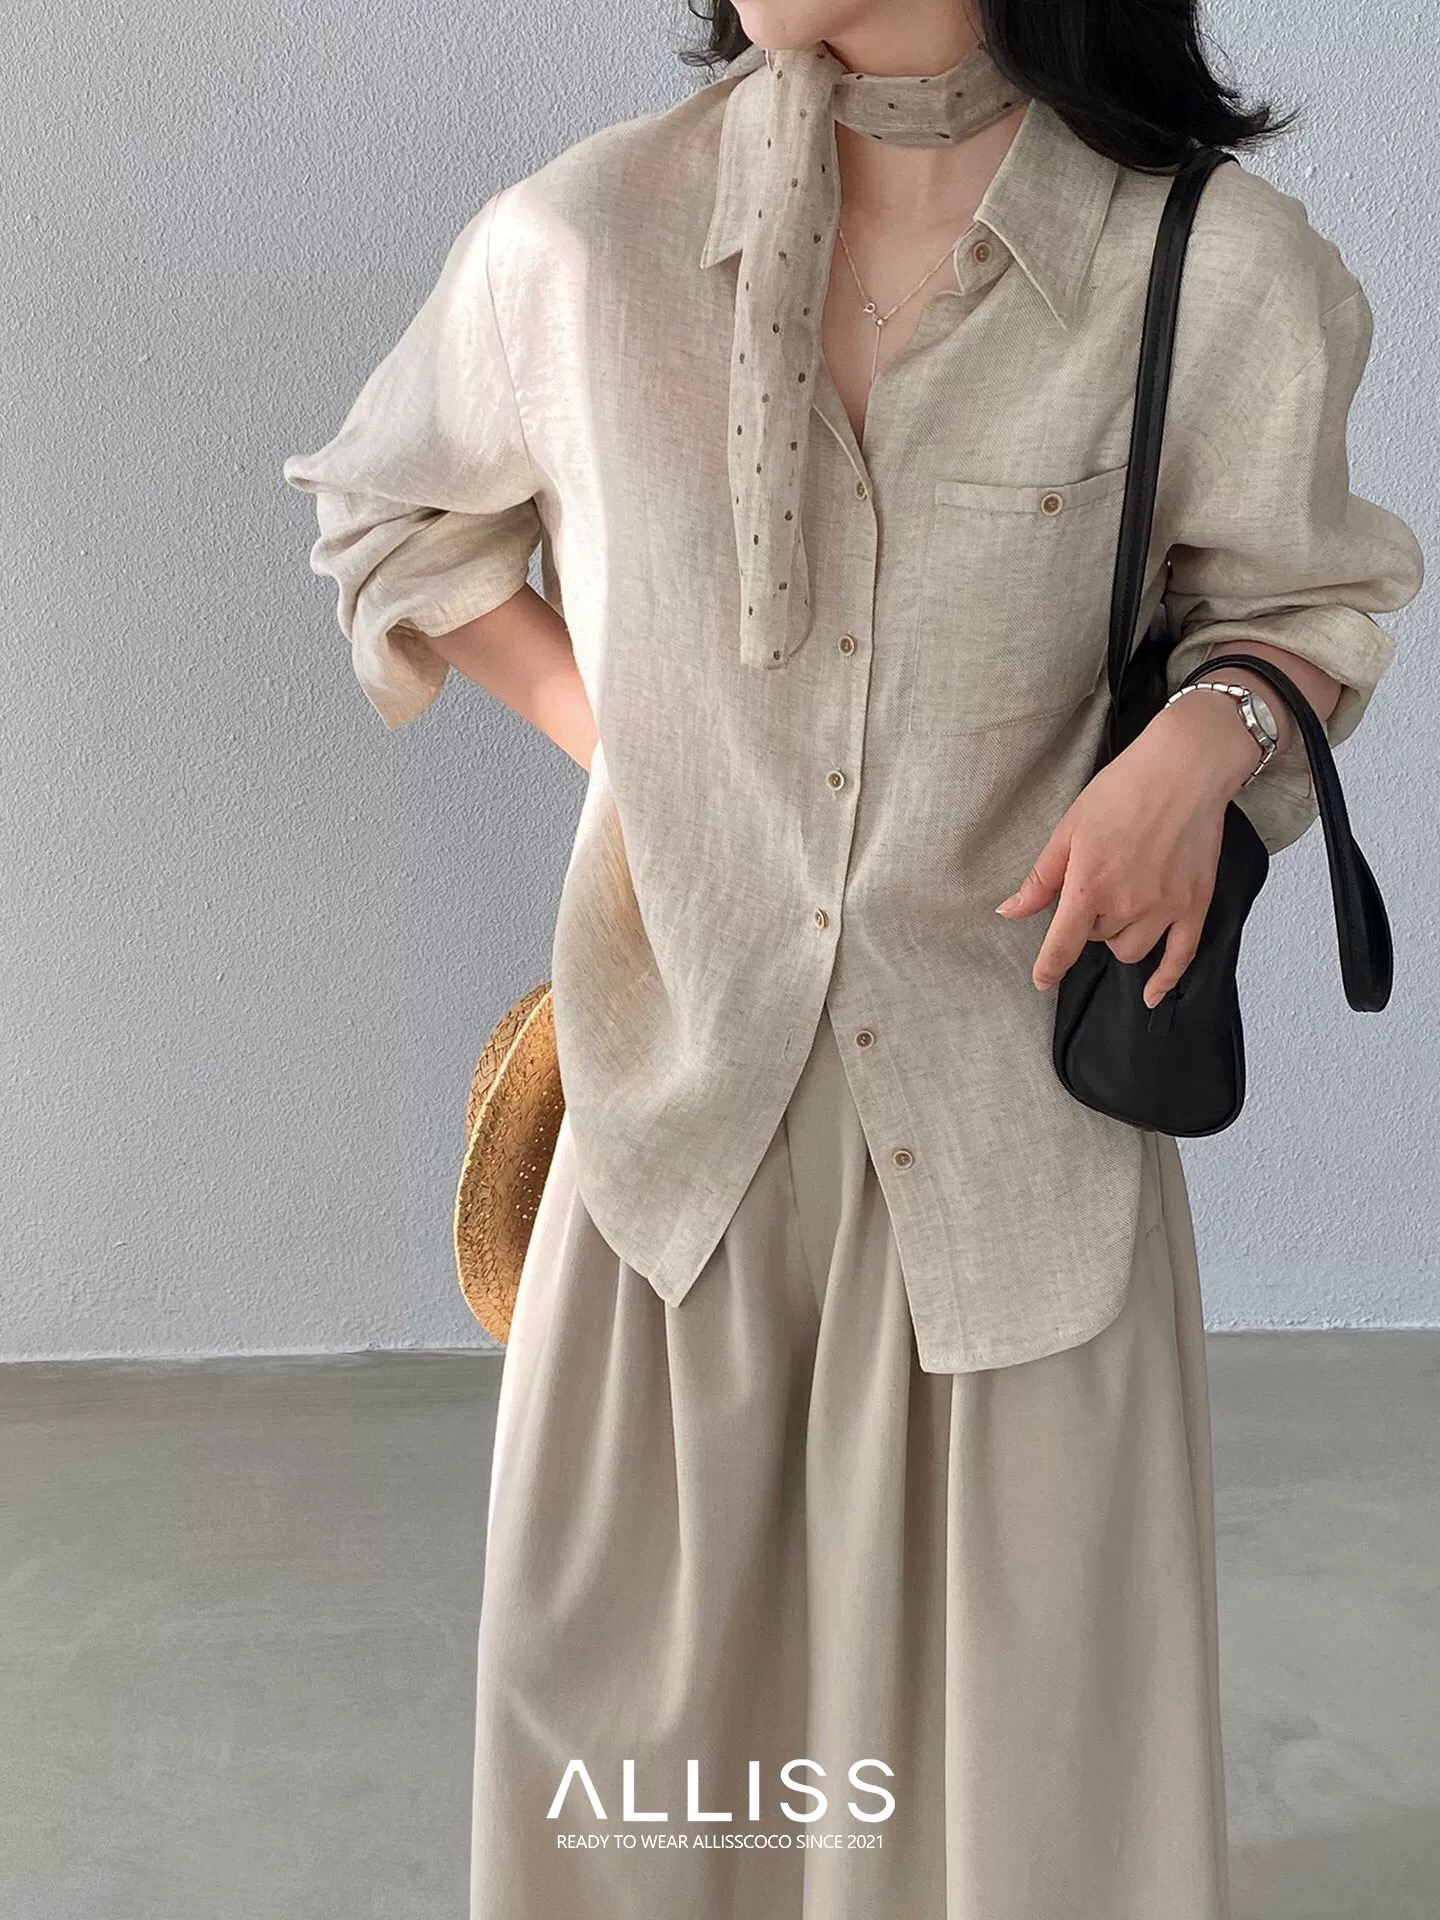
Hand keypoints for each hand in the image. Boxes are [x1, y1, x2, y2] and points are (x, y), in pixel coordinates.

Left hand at [995, 691, 1262, 1008]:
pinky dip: (1165, 980)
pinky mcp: (1195, 905)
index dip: (1048, 968)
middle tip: (1097, 885)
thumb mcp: (1069, 828)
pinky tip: (1152, 995)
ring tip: (1121, 904)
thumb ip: (1041, 877)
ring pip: (1130, 950)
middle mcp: (1127, 904)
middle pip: (1096, 940)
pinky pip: (1180, 957)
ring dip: (1118, 937)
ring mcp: (1165, 908)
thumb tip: (1010, 911)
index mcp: (1090, 885)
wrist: (1187, 768)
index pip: (1062, 945)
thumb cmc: (1124, 788)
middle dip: (1089, 922)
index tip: (1041, 980)